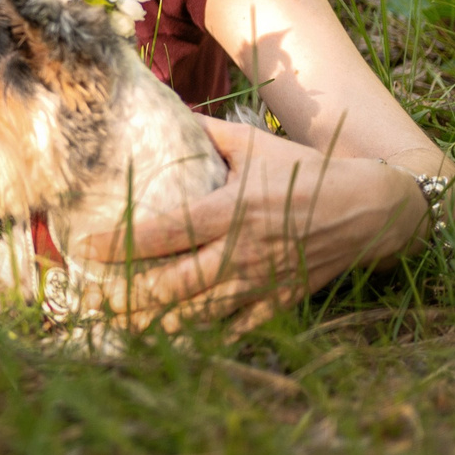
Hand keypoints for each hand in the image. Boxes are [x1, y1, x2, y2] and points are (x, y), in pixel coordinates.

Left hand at [74, 117, 430, 330]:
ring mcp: (262, 282)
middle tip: (92, 299)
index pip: (163, 232)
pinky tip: (175, 342)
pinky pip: (237, 328)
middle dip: (131, 296)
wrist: (369, 207)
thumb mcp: (250, 144)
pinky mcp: (281, 302)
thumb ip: (202, 133)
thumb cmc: (303, 169)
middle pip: (176, 284)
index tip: (85, 249)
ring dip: (160, 322)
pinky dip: (206, 336)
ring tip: (121, 326)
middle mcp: (242, 252)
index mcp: (229, 211)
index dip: (121, 244)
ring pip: (202, 313)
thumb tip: (160, 113)